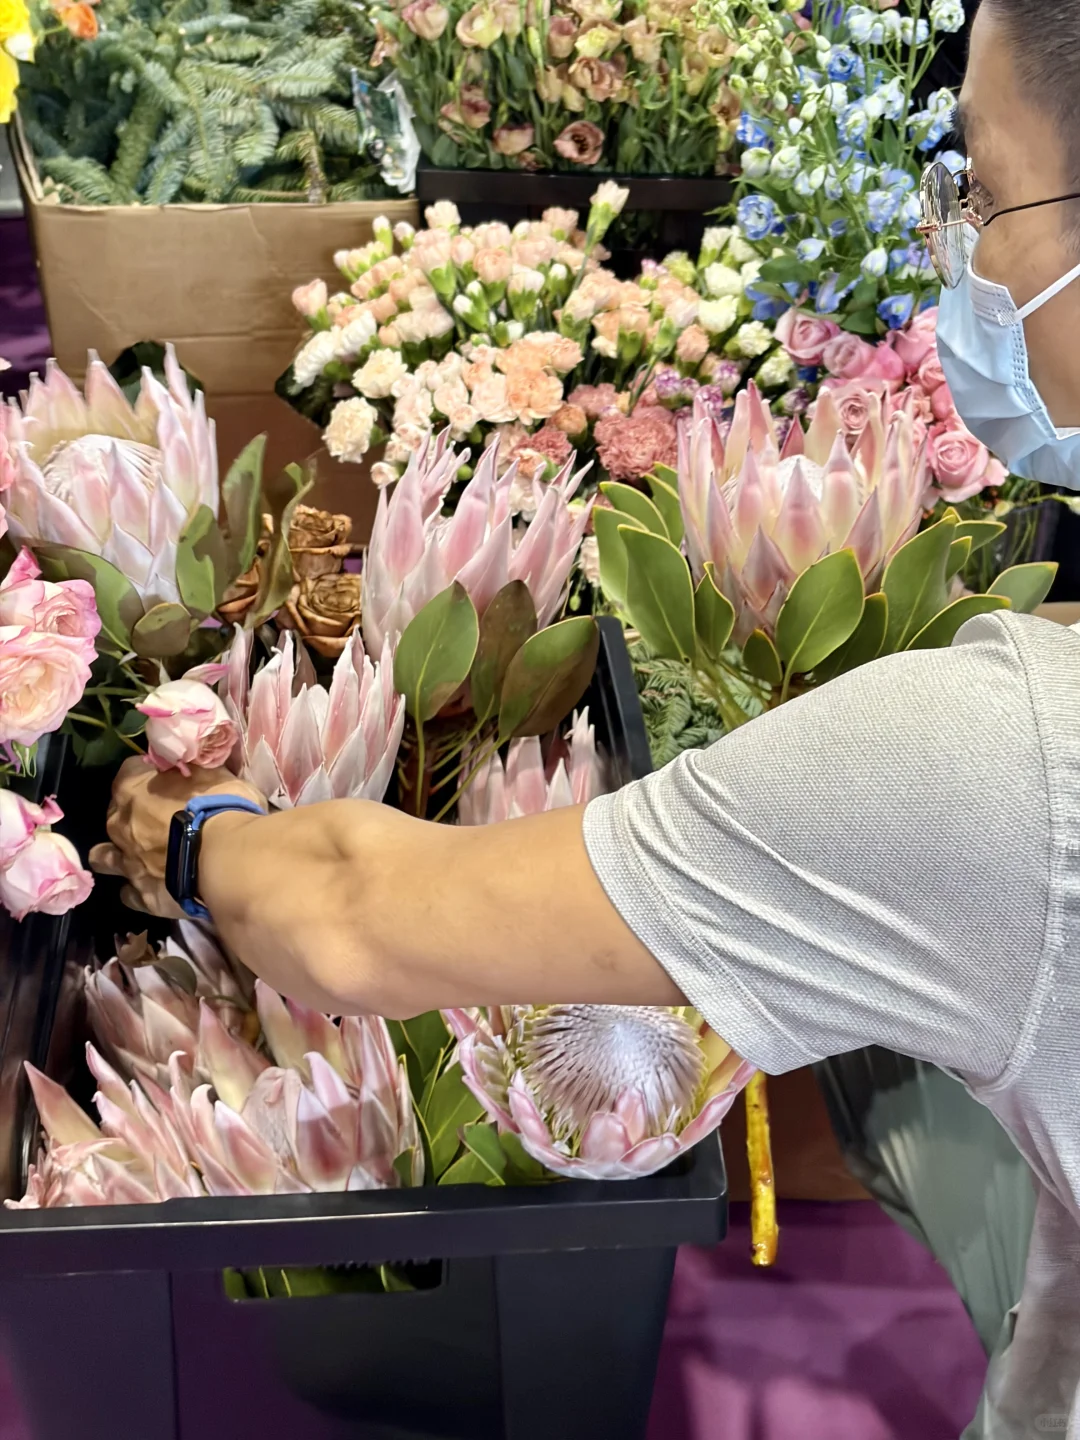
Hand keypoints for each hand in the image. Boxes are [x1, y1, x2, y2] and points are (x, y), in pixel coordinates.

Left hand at [89, 757, 265, 917]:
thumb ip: (190, 769)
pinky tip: (154, 887)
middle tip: (163, 819)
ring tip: (140, 857)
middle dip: (133, 814)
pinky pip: (130, 893)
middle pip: (116, 812)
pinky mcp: (142, 895)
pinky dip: (138, 889)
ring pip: (104, 856)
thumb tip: (187, 765)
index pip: (131, 769)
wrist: (226, 858)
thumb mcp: (210, 770)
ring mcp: (127, 861)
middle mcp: (119, 822)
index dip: (151, 774)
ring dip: (117, 854)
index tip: (170, 780)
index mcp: (131, 786)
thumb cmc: (221, 805)